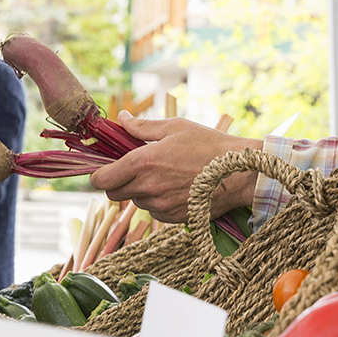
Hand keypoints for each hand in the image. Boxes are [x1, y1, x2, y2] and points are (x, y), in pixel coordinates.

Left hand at [89, 112, 262, 222]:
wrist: (239, 172)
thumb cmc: (209, 145)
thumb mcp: (174, 127)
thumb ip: (142, 127)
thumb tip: (121, 118)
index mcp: (143, 162)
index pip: (102, 179)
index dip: (98, 176)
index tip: (103, 171)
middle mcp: (148, 187)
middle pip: (114, 194)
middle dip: (117, 183)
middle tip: (132, 171)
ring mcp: (161, 205)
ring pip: (136, 202)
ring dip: (140, 192)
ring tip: (162, 176)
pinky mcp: (174, 218)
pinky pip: (155, 212)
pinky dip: (158, 202)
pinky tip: (174, 188)